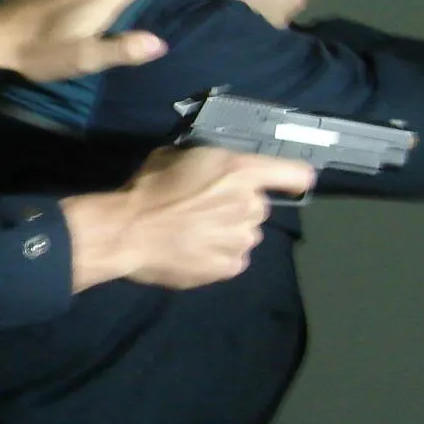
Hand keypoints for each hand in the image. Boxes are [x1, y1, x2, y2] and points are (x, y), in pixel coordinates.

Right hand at [62, 146, 316, 291]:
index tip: (287, 183)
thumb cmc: (148, 187)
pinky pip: (233, 258)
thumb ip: (202, 162)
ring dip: (227, 232)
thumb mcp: (174, 156)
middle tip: (204, 208)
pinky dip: (218, 255)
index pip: (295, 174)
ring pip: (245, 233)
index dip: (293, 178)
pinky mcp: (230, 267)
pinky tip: (192, 251)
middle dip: (238, 206)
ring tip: (193, 233)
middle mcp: (251, 205)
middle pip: (258, 205)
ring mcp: (243, 240)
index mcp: (241, 171)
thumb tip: (204, 168)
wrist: (128, 231)